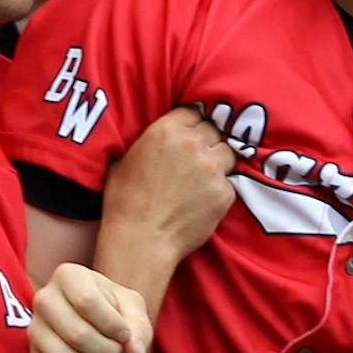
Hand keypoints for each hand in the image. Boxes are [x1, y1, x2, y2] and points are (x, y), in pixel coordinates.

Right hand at [30, 263, 151, 352]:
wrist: (90, 318)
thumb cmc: (112, 307)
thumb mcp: (131, 306)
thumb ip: (139, 327)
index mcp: (68, 275)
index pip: (87, 301)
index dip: (113, 325)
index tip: (125, 334)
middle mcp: (44, 299)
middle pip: (78, 335)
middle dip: (108, 351)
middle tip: (117, 350)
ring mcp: (35, 329)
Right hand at [103, 107, 236, 260]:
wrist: (141, 241)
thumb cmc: (124, 204)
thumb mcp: (123, 161)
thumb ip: (146, 142)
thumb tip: (152, 141)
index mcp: (166, 131)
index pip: (192, 111)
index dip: (191, 122)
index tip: (189, 132)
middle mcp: (193, 144)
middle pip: (213, 129)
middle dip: (206, 139)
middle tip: (196, 156)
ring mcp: (212, 168)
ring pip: (228, 152)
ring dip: (218, 160)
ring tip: (204, 176)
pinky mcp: (225, 192)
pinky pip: (229, 182)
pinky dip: (219, 189)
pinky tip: (202, 200)